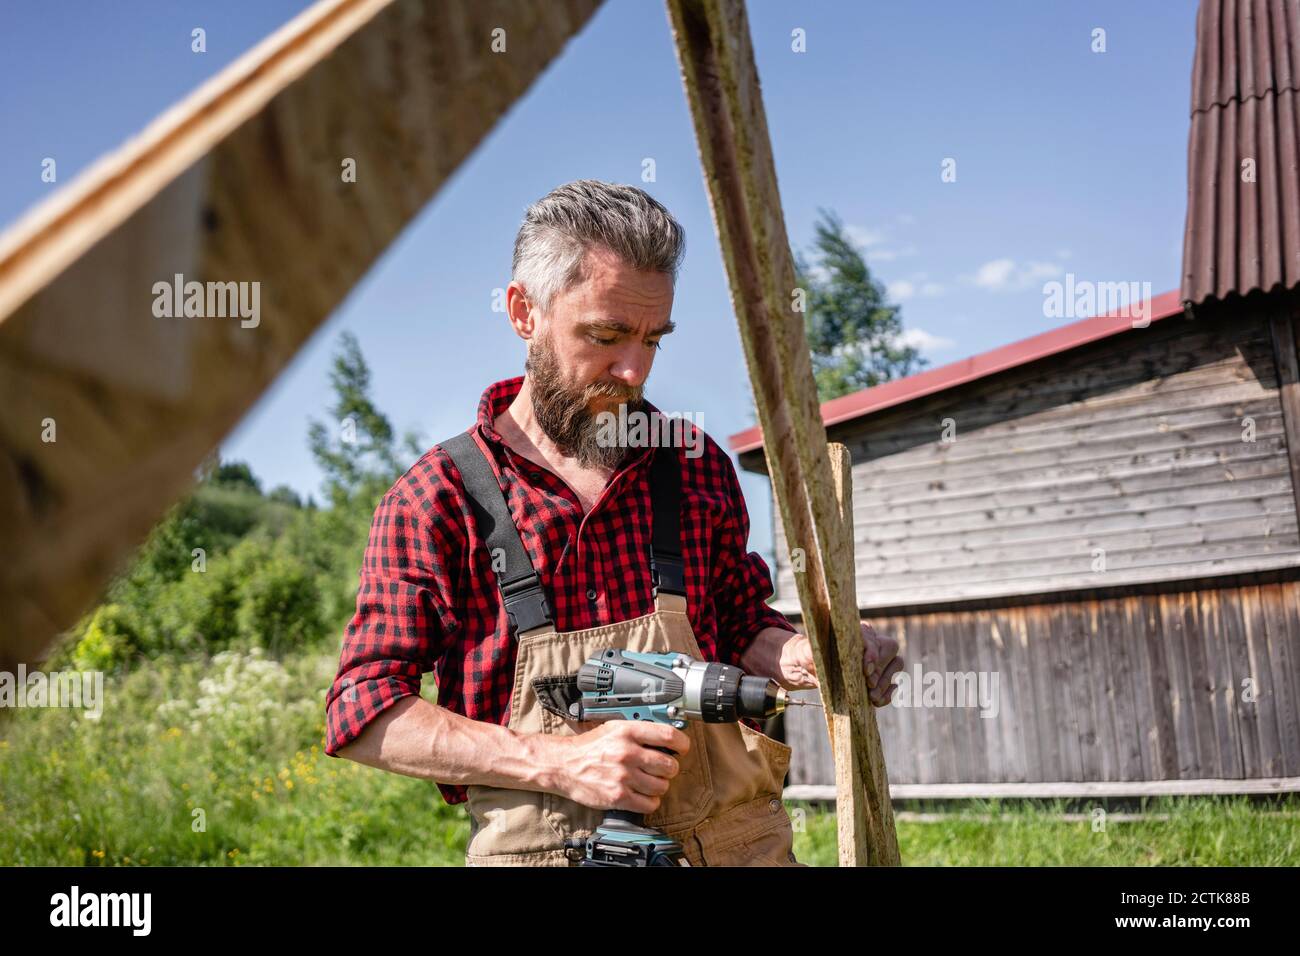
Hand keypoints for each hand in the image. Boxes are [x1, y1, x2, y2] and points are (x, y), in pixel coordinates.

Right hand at [547, 720, 690, 813]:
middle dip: (669, 768)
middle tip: (661, 769)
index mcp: (627, 732)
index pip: (668, 736)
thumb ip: (640, 731)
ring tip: (649, 782)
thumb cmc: (589, 747)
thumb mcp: (614, 728)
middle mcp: (627, 753)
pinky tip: (642, 795)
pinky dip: (650, 802)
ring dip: (659, 786)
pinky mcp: (618, 797)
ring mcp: (623, 776)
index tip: (682, 749)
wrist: (563, 765)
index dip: (682, 744)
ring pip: (662, 786)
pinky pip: (649, 804)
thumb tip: (668, 737)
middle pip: (669, 765)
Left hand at [777, 622, 902, 707]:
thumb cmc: (808, 654)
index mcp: (856, 630)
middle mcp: (870, 641)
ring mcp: (877, 659)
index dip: (872, 653)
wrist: (806, 668)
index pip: (872, 637)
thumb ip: (811, 650)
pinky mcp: (878, 677)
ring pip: (896, 664)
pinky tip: (876, 701)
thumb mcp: (807, 651)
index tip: (866, 670)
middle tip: (869, 685)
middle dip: (881, 668)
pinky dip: (888, 693)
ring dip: (886, 682)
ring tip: (871, 697)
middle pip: (890, 649)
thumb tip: (813, 652)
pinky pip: (893, 683)